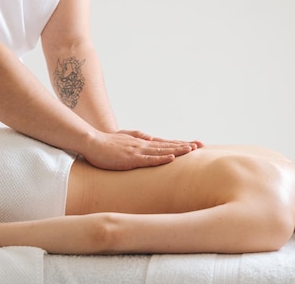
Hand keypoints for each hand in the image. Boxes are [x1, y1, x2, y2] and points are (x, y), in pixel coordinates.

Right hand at [83, 130, 202, 169]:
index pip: (166, 143)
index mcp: (143, 142)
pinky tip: (171, 158)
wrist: (92, 142)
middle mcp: (144, 145)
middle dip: (185, 145)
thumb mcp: (125, 137)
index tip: (194, 144)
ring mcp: (138, 151)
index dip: (180, 143)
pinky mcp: (131, 158)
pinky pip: (149, 159)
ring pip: (162, 150)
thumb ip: (137, 136)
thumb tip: (150, 136)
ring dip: (178, 150)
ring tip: (192, 150)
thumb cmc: (107, 142)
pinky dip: (161, 159)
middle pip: (168, 145)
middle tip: (201, 145)